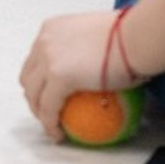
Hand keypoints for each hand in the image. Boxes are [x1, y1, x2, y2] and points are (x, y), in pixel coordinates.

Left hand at [20, 10, 129, 140]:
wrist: (136, 36)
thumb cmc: (129, 35)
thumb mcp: (98, 35)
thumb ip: (89, 47)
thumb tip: (99, 64)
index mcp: (53, 28)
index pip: (37, 57)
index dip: (40, 79)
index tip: (50, 93)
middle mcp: (44, 41)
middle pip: (29, 76)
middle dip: (35, 96)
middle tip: (49, 112)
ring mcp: (48, 59)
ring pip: (32, 94)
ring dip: (39, 112)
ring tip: (52, 126)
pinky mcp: (58, 78)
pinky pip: (48, 110)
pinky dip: (50, 125)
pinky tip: (59, 135)